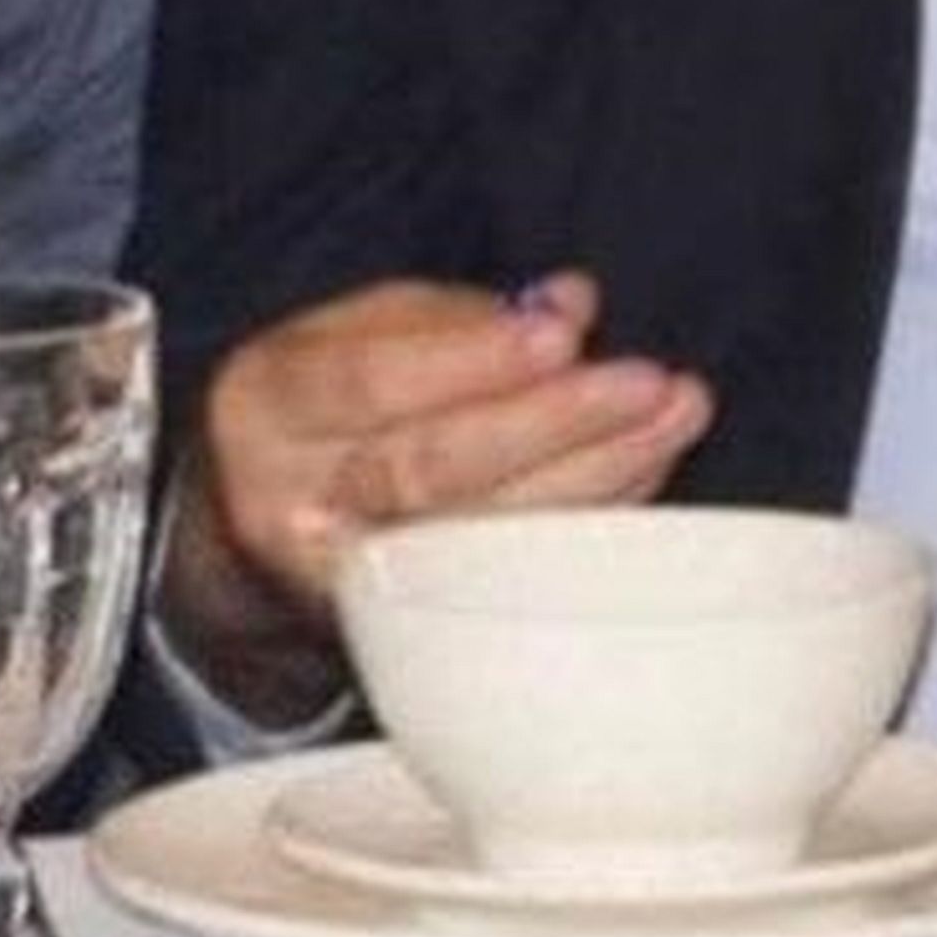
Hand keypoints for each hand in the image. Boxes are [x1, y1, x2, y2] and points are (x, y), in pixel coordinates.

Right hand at [159, 271, 714, 723]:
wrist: (260, 516)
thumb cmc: (324, 402)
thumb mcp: (353, 332)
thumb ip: (456, 317)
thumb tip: (571, 304)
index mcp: (265, 406)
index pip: (368, 385)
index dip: (470, 361)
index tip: (564, 331)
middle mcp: (292, 505)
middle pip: (429, 472)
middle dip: (551, 423)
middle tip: (648, 382)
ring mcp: (347, 583)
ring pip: (482, 536)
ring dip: (597, 473)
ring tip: (676, 413)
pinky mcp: (406, 632)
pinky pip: (512, 577)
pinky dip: (589, 516)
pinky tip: (646, 465)